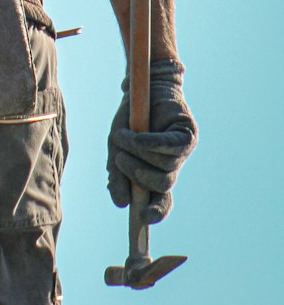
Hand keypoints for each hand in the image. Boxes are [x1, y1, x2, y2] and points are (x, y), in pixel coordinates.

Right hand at [107, 59, 197, 222]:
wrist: (141, 86)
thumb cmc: (130, 119)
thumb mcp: (117, 148)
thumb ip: (118, 175)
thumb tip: (120, 203)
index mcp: (158, 172)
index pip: (162, 200)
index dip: (157, 212)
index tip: (144, 218)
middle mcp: (173, 165)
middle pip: (163, 185)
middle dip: (138, 177)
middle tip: (119, 159)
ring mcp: (183, 150)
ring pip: (165, 166)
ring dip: (137, 154)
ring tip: (121, 137)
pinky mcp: (186, 133)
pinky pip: (170, 146)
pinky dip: (150, 143)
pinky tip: (135, 136)